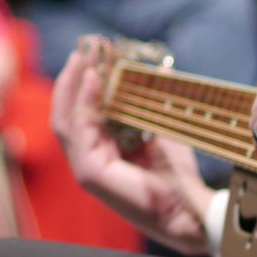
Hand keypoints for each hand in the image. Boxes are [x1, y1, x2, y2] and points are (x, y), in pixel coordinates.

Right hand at [50, 35, 215, 255]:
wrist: (191, 209)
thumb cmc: (178, 174)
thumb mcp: (159, 129)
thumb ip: (147, 104)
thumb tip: (151, 70)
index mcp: (100, 151)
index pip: (80, 112)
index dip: (81, 81)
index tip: (92, 51)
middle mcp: (87, 159)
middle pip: (66, 112)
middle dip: (71, 77)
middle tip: (83, 47)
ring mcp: (85, 168)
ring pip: (66, 120)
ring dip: (72, 84)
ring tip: (83, 56)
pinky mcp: (90, 174)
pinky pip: (80, 131)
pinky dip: (84, 102)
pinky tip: (93, 79)